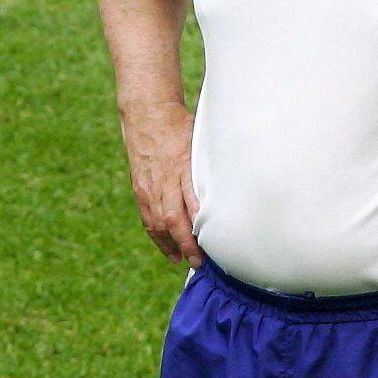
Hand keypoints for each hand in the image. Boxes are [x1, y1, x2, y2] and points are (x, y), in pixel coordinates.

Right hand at [124, 105, 201, 268]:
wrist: (147, 116)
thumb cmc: (180, 127)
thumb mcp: (201, 141)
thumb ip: (213, 165)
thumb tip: (237, 185)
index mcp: (182, 167)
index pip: (191, 202)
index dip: (201, 225)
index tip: (214, 242)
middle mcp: (163, 180)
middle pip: (173, 219)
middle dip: (187, 243)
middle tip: (201, 262)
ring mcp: (149, 187)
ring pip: (159, 223)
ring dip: (173, 245)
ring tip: (188, 261)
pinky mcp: (140, 191)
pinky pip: (148, 220)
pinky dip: (160, 239)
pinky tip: (171, 252)